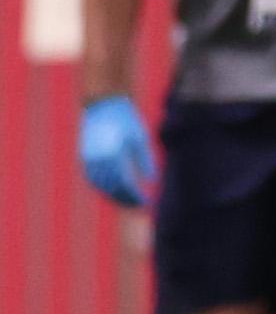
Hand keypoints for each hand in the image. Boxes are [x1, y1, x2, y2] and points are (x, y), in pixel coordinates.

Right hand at [77, 94, 156, 209]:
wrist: (102, 106)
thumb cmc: (126, 120)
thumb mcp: (139, 138)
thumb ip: (145, 160)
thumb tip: (152, 181)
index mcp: (112, 155)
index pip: (125, 184)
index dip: (135, 196)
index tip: (147, 203)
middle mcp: (97, 160)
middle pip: (111, 189)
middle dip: (125, 200)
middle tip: (139, 207)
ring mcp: (88, 160)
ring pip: (100, 187)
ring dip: (113, 197)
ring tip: (128, 203)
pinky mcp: (85, 158)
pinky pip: (93, 180)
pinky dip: (104, 189)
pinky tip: (115, 193)